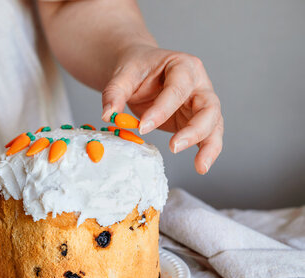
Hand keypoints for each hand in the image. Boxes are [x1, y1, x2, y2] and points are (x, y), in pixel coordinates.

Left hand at [101, 44, 223, 174]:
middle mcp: (199, 84)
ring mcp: (200, 103)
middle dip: (195, 129)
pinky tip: (201, 166)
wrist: (141, 69)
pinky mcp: (196, 120)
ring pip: (214, 123)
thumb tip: (108, 116)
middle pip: (209, 106)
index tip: (143, 127)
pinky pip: (207, 135)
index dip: (162, 109)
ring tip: (201, 166)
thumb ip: (115, 93)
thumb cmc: (137, 69)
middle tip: (174, 147)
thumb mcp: (123, 75)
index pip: (177, 89)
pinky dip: (206, 150)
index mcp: (184, 66)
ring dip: (209, 145)